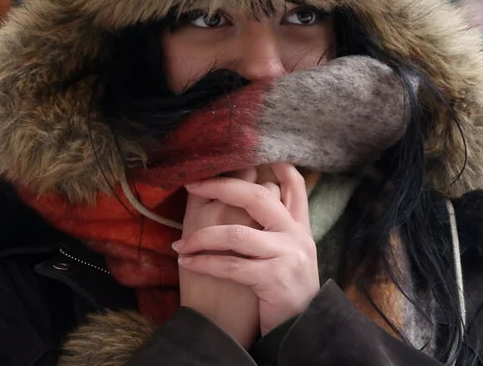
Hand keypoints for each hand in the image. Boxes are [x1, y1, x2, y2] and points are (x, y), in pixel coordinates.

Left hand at [175, 163, 319, 335]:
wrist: (301, 328)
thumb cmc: (286, 291)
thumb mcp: (291, 254)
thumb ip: (276, 228)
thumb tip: (246, 199)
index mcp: (300, 227)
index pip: (294, 186)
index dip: (275, 166)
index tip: (247, 154)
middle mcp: (296, 236)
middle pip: (258, 197)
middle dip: (222, 186)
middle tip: (194, 183)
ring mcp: (288, 256)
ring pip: (236, 234)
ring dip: (201, 238)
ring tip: (181, 245)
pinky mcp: (274, 279)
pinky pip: (231, 266)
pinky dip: (204, 264)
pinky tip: (187, 263)